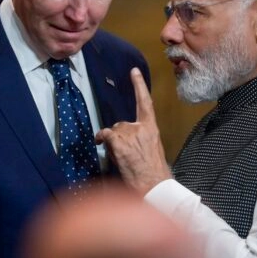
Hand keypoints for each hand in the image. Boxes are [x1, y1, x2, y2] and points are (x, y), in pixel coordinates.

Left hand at [95, 68, 171, 193]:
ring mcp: (131, 133)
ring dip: (112, 143)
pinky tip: (105, 147)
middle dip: (119, 137)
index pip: (145, 103)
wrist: (154, 185)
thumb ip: (140, 138)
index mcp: (152, 129)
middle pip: (121, 124)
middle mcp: (142, 127)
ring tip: (122, 158)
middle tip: (124, 154)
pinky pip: (106, 135)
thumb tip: (125, 139)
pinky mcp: (120, 141)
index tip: (133, 71)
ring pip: (113, 132)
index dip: (139, 86)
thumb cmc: (153, 173)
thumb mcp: (152, 150)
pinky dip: (102, 140)